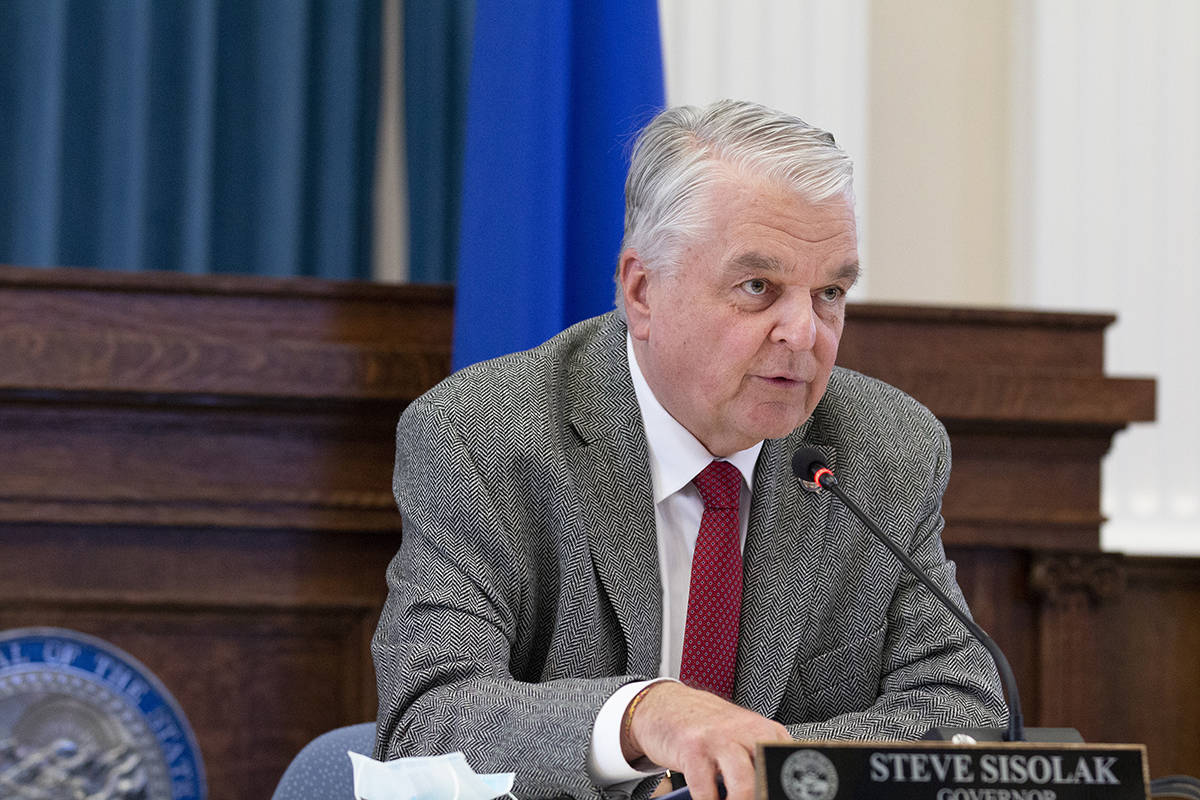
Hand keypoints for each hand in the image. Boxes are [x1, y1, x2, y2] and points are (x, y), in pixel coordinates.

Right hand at [622, 682, 791, 799]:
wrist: (668, 706)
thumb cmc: (709, 728)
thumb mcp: (743, 737)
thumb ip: (760, 761)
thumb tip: (772, 789)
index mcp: (767, 731)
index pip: (787, 766)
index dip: (780, 789)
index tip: (772, 794)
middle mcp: (747, 731)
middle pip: (768, 778)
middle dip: (761, 796)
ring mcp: (719, 738)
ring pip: (744, 787)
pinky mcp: (693, 749)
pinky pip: (706, 792)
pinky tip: (708, 799)